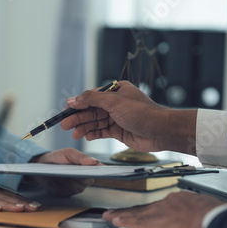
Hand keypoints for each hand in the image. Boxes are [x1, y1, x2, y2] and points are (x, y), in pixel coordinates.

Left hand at [28, 148, 100, 196]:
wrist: (43, 166)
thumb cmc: (58, 158)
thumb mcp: (68, 153)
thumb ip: (80, 157)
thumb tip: (95, 161)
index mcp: (87, 168)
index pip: (98, 171)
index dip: (101, 171)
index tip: (102, 171)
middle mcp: (84, 180)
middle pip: (87, 181)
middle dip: (79, 176)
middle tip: (71, 170)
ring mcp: (75, 188)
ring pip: (77, 187)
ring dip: (68, 180)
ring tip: (60, 173)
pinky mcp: (66, 194)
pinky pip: (66, 192)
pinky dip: (60, 186)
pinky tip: (55, 180)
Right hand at [61, 81, 196, 154]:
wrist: (161, 131)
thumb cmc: (142, 113)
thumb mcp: (114, 102)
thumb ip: (91, 100)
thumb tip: (73, 99)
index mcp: (116, 91)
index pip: (92, 97)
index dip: (78, 104)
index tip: (65, 111)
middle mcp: (116, 103)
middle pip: (92, 110)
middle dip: (78, 118)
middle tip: (65, 125)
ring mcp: (118, 118)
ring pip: (96, 122)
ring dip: (84, 127)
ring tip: (74, 134)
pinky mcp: (119, 131)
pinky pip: (102, 131)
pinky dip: (94, 134)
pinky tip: (86, 136)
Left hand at [102, 191, 226, 227]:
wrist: (215, 219)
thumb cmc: (216, 217)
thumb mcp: (207, 212)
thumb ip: (199, 216)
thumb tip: (201, 221)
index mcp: (180, 200)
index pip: (159, 206)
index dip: (148, 210)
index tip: (141, 212)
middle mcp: (168, 203)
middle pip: (145, 209)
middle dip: (130, 211)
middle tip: (116, 212)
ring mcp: (162, 211)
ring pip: (137, 214)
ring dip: (122, 216)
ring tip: (110, 216)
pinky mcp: (158, 222)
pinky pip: (137, 222)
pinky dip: (125, 221)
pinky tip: (116, 220)